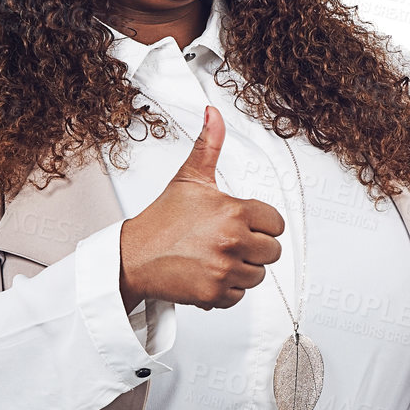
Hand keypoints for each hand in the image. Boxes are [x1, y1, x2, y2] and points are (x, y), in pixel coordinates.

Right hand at [118, 105, 283, 311]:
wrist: (133, 257)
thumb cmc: (161, 220)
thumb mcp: (189, 178)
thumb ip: (208, 145)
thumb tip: (213, 114)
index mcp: (234, 211)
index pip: (276, 223)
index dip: (261, 223)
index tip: (242, 224)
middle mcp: (232, 241)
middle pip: (271, 251)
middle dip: (253, 248)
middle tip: (227, 241)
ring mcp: (224, 269)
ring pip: (258, 275)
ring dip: (241, 269)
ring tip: (216, 257)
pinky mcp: (215, 294)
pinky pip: (239, 296)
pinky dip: (227, 289)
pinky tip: (209, 274)